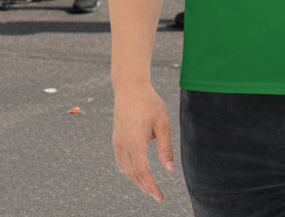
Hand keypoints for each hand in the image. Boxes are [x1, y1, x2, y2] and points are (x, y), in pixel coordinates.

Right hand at [112, 83, 174, 202]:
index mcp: (134, 141)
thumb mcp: (163, 123)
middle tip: (158, 195)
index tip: (160, 197)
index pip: (142, 172)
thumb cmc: (149, 103)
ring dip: (137, 180)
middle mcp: (122, 144)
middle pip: (133, 174)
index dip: (151, 187)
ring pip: (125, 170)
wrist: (129, 87)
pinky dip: (129, 171)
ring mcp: (116, 142)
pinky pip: (121, 161)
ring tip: (150, 186)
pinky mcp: (115, 139)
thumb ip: (165, 147)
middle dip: (145, 187)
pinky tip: (138, 172)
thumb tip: (169, 170)